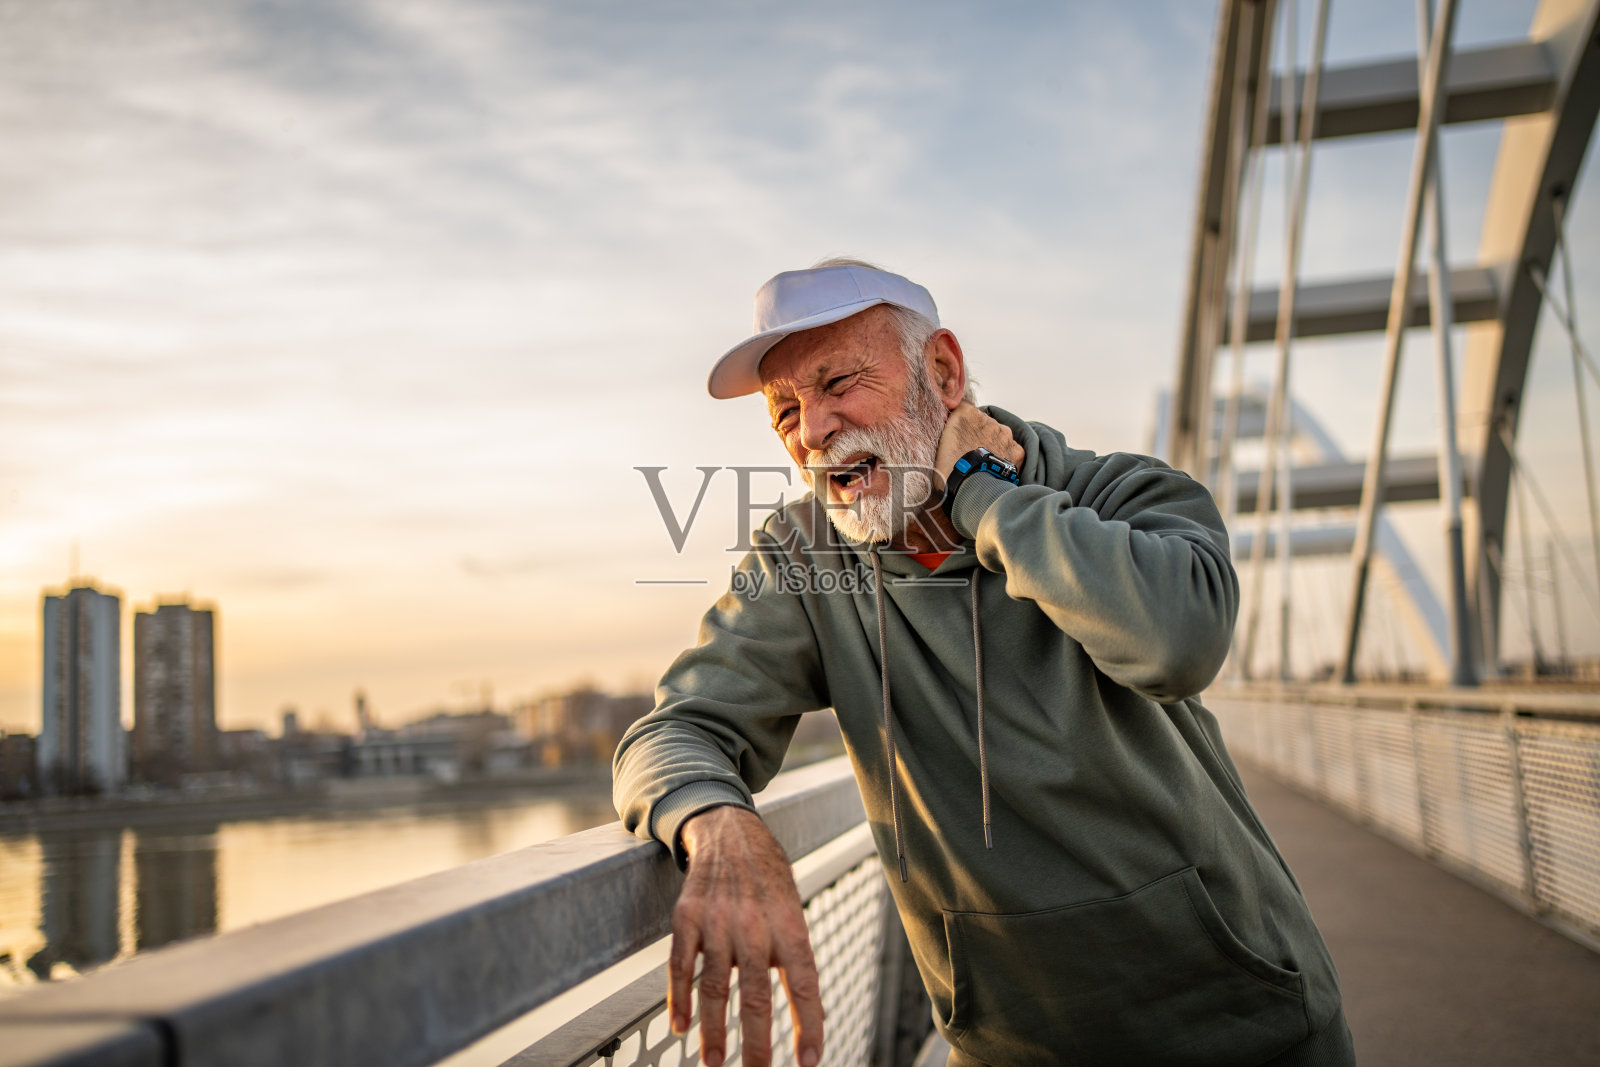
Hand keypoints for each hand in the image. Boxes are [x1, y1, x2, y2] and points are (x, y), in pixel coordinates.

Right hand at [671, 806, 823, 1066]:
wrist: (731, 834)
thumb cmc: (769, 885)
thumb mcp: (792, 913)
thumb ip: (792, 959)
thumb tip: (803, 1015)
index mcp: (790, 926)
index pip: (804, 984)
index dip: (809, 1025)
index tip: (808, 1063)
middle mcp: (755, 925)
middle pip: (756, 995)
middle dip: (756, 1044)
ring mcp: (717, 921)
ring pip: (714, 986)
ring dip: (714, 1031)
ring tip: (714, 1064)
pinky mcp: (687, 918)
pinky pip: (680, 965)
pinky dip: (679, 998)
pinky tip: (680, 1026)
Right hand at [934, 401, 1024, 487]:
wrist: (972, 489)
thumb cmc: (949, 470)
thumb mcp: (937, 444)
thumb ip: (946, 429)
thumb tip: (947, 428)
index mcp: (966, 413)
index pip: (964, 408)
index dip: (962, 422)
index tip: (958, 435)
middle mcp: (988, 419)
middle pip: (983, 423)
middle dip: (978, 434)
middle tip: (969, 453)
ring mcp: (1004, 434)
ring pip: (999, 435)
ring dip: (993, 444)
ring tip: (983, 463)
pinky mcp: (1016, 450)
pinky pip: (1011, 450)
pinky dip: (1005, 457)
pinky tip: (995, 468)